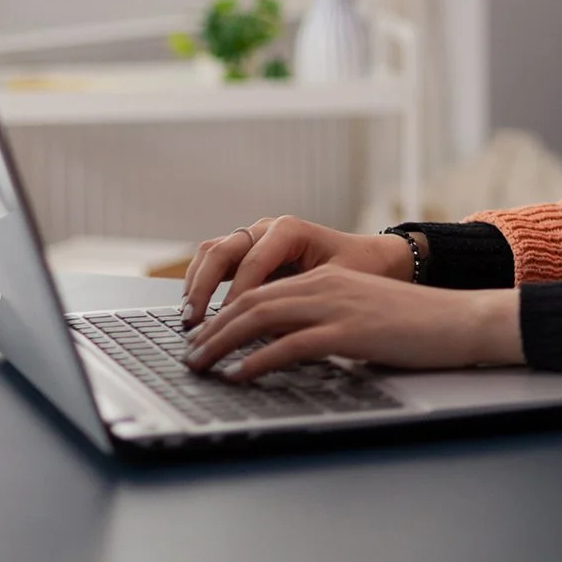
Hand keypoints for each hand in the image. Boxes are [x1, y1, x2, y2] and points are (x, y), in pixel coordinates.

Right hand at [181, 215, 414, 325]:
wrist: (372, 257)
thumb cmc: (359, 269)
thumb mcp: (337, 285)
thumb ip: (303, 302)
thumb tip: (268, 333)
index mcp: (290, 230)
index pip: (252, 261)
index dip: (237, 294)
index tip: (227, 323)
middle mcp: (267, 228)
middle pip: (221, 251)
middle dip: (203, 287)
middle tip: (193, 321)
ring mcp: (254, 236)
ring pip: (212, 252)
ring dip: (196, 283)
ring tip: (189, 317)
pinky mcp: (248, 252)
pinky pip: (214, 261)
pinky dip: (201, 283)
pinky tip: (196, 310)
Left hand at [184, 266, 523, 380]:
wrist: (460, 320)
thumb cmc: (417, 325)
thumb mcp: (362, 316)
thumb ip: (325, 325)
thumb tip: (288, 352)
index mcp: (326, 279)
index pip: (260, 291)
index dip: (223, 315)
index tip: (202, 338)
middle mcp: (325, 285)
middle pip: (251, 302)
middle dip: (212, 329)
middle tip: (188, 355)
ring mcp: (336, 306)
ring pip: (262, 318)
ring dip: (223, 343)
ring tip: (200, 365)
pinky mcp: (349, 331)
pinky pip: (291, 345)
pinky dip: (258, 361)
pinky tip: (240, 375)